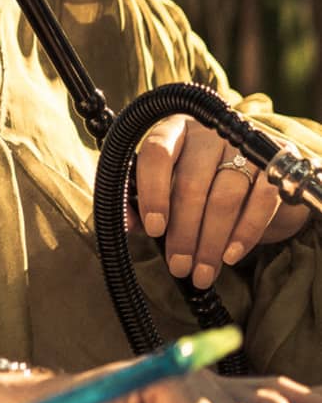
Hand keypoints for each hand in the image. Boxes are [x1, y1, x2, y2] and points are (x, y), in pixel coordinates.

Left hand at [134, 113, 309, 288]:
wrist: (253, 175)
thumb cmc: (197, 180)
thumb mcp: (167, 183)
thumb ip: (141, 198)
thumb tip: (127, 224)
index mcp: (172, 130)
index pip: (156, 152)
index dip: (153, 190)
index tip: (153, 228)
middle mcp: (207, 132)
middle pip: (192, 182)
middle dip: (183, 232)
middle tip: (178, 267)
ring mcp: (243, 144)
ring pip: (225, 196)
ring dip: (211, 241)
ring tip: (202, 272)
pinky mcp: (274, 163)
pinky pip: (261, 200)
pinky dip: (245, 231)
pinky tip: (231, 255)